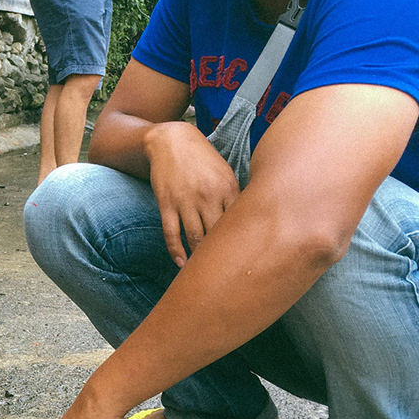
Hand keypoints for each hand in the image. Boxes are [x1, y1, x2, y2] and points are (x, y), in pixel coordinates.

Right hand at [144, 122, 240, 266]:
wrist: (172, 140)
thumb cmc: (203, 159)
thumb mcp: (226, 174)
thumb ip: (237, 198)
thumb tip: (251, 224)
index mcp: (228, 189)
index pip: (241, 223)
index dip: (245, 245)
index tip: (250, 263)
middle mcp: (208, 196)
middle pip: (218, 235)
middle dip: (223, 256)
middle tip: (230, 277)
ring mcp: (185, 200)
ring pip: (195, 237)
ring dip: (199, 258)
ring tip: (205, 274)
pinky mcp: (166, 203)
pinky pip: (171, 232)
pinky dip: (176, 250)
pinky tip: (181, 263)